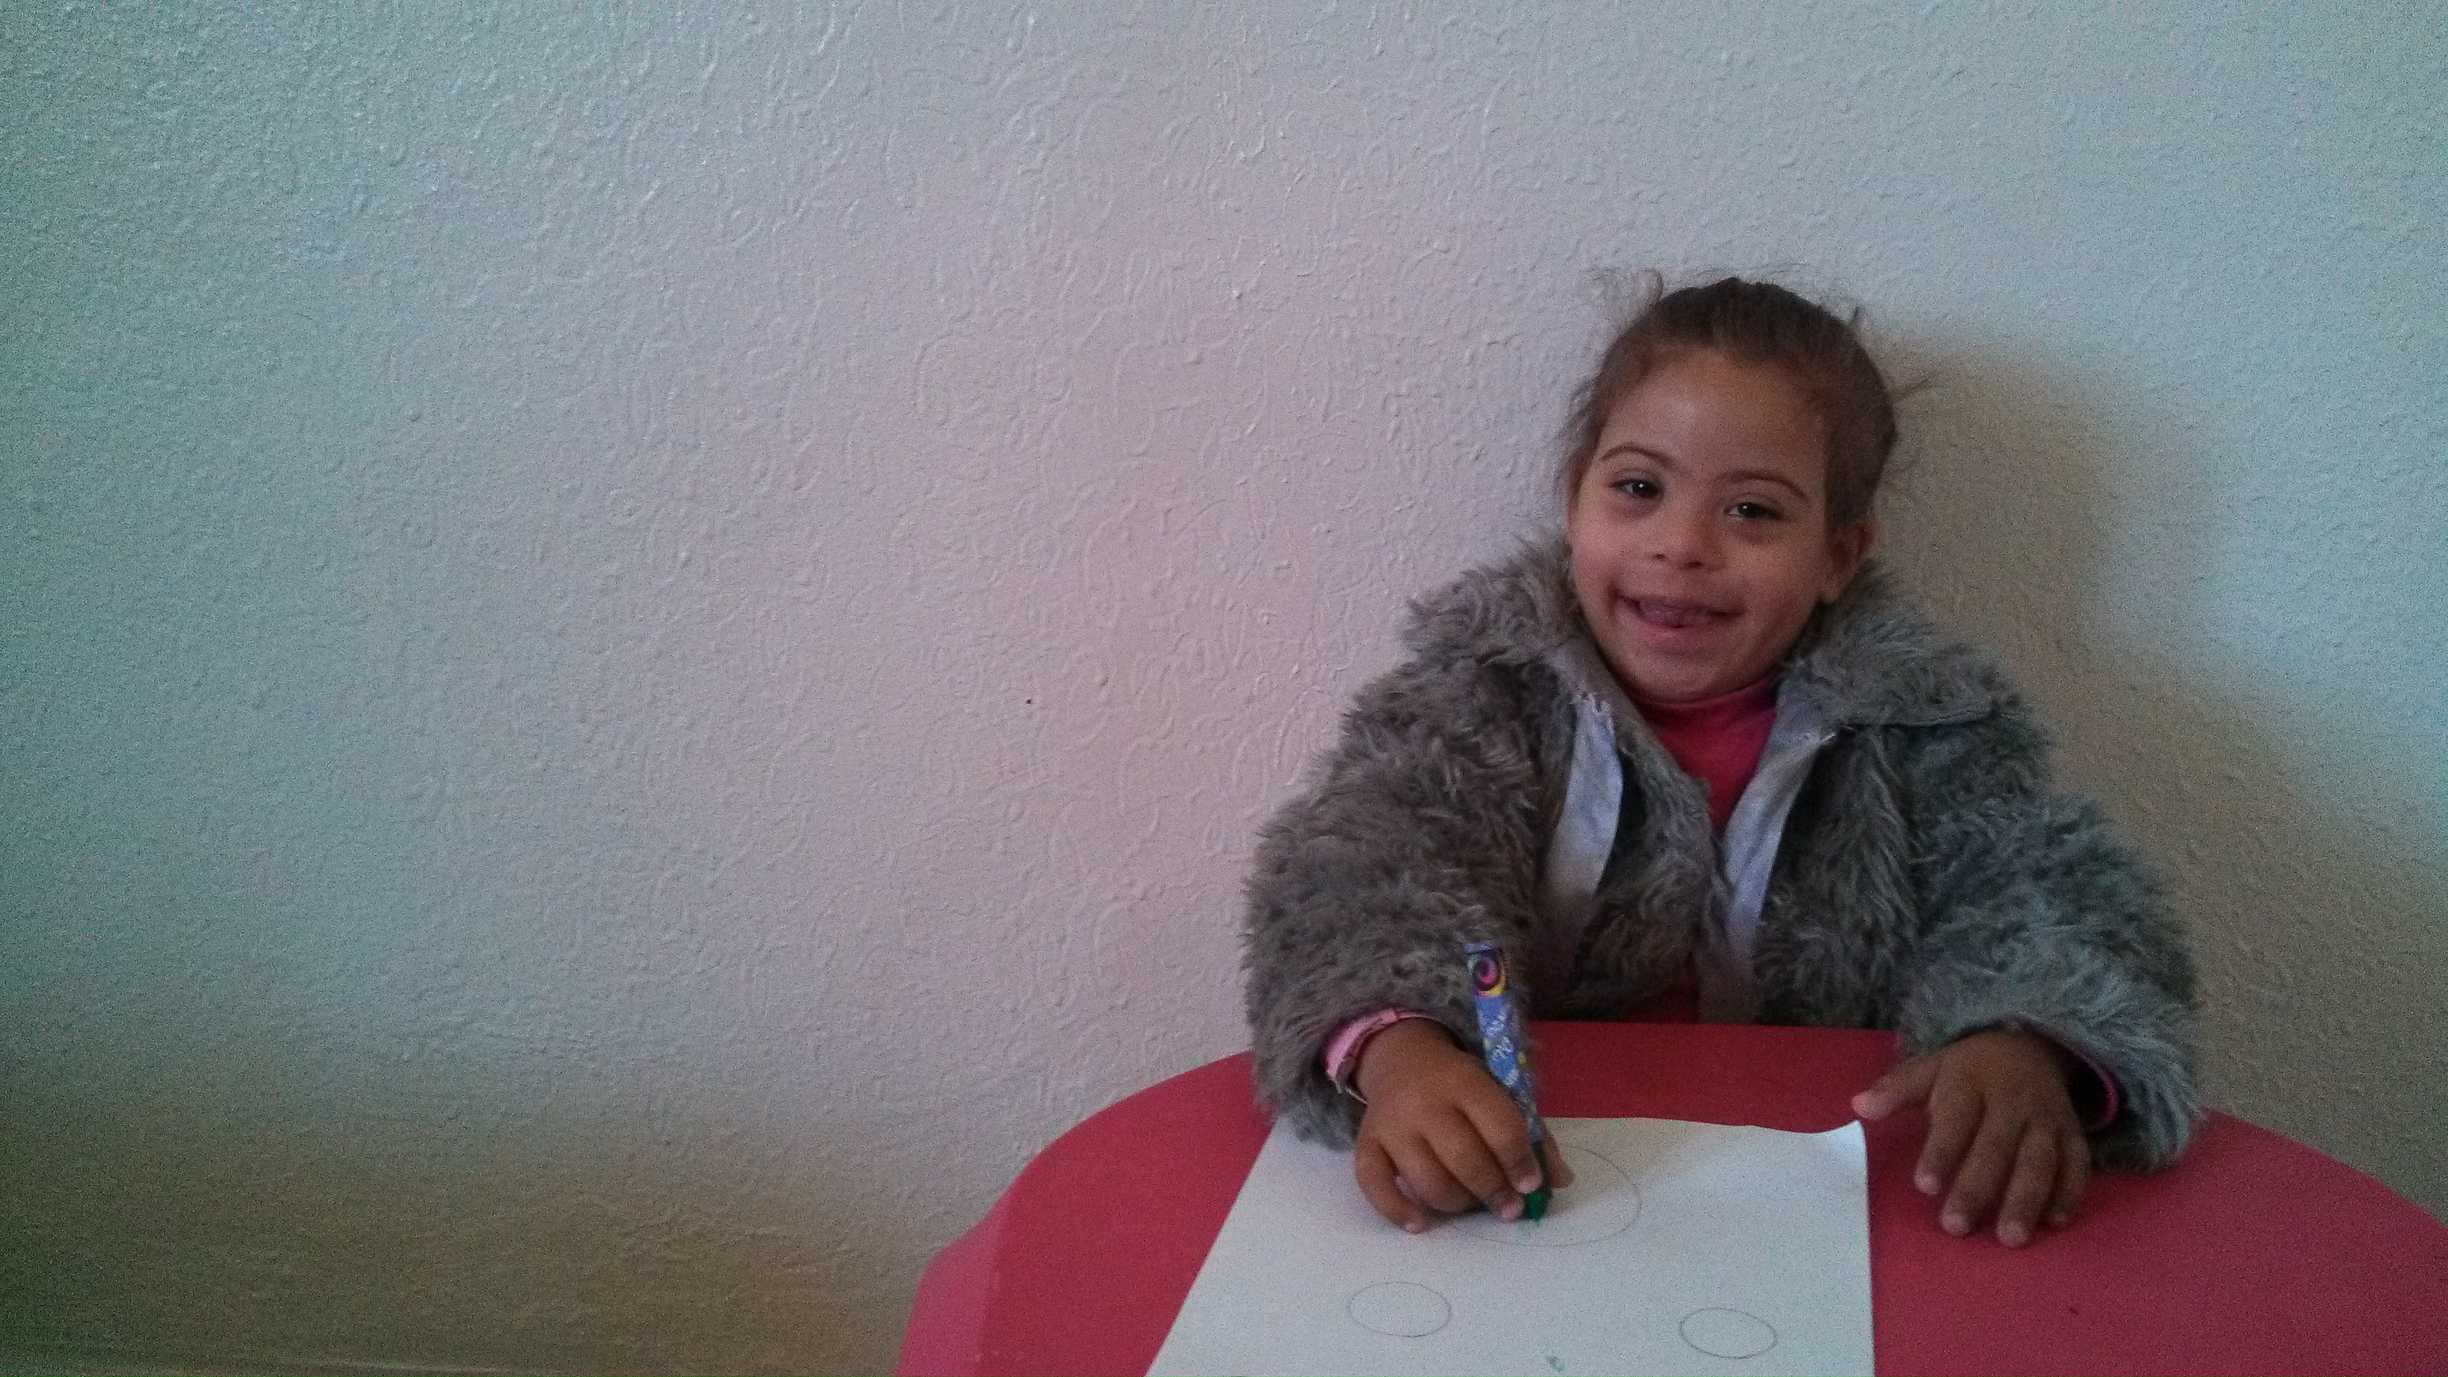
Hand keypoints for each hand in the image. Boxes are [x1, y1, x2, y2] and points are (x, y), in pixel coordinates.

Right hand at [1350, 1019, 1574, 1232]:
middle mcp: (1424, 1103)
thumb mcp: (1497, 1089)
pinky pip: (1375, 1185)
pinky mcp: (1367, 1144)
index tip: (1531, 1185)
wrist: (1401, 1059)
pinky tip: (1420, 1224)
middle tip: (1509, 1207)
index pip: (1500, 1127)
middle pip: (1464, 1160)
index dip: (1520, 1163)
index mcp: (1464, 1082)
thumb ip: (1530, 1132)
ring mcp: (1391, 1125)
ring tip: (1472, 1204)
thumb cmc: (1458, 1082)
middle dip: (1494, 1191)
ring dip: (1457, 1204)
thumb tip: (1559, 1181)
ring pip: (1426, 1181)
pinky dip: (1397, 1210)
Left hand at [1851, 1028, 2090, 1247]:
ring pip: (2040, 1161)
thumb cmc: (1970, 1070)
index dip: (1941, 1153)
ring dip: (2026, 1200)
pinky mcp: (2073, 1134)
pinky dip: (2070, 1193)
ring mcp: (2046, 1120)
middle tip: (1957, 1226)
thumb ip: (1896, 1090)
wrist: (2031, 1045)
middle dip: (1977, 1188)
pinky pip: (2077, 1165)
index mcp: (1971, 1084)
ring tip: (2010, 1237)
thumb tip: (1858, 1106)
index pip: (1955, 1120)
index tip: (1925, 1186)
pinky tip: (2054, 1223)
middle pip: (1995, 1148)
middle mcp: (2012, 1103)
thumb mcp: (1931, 1069)